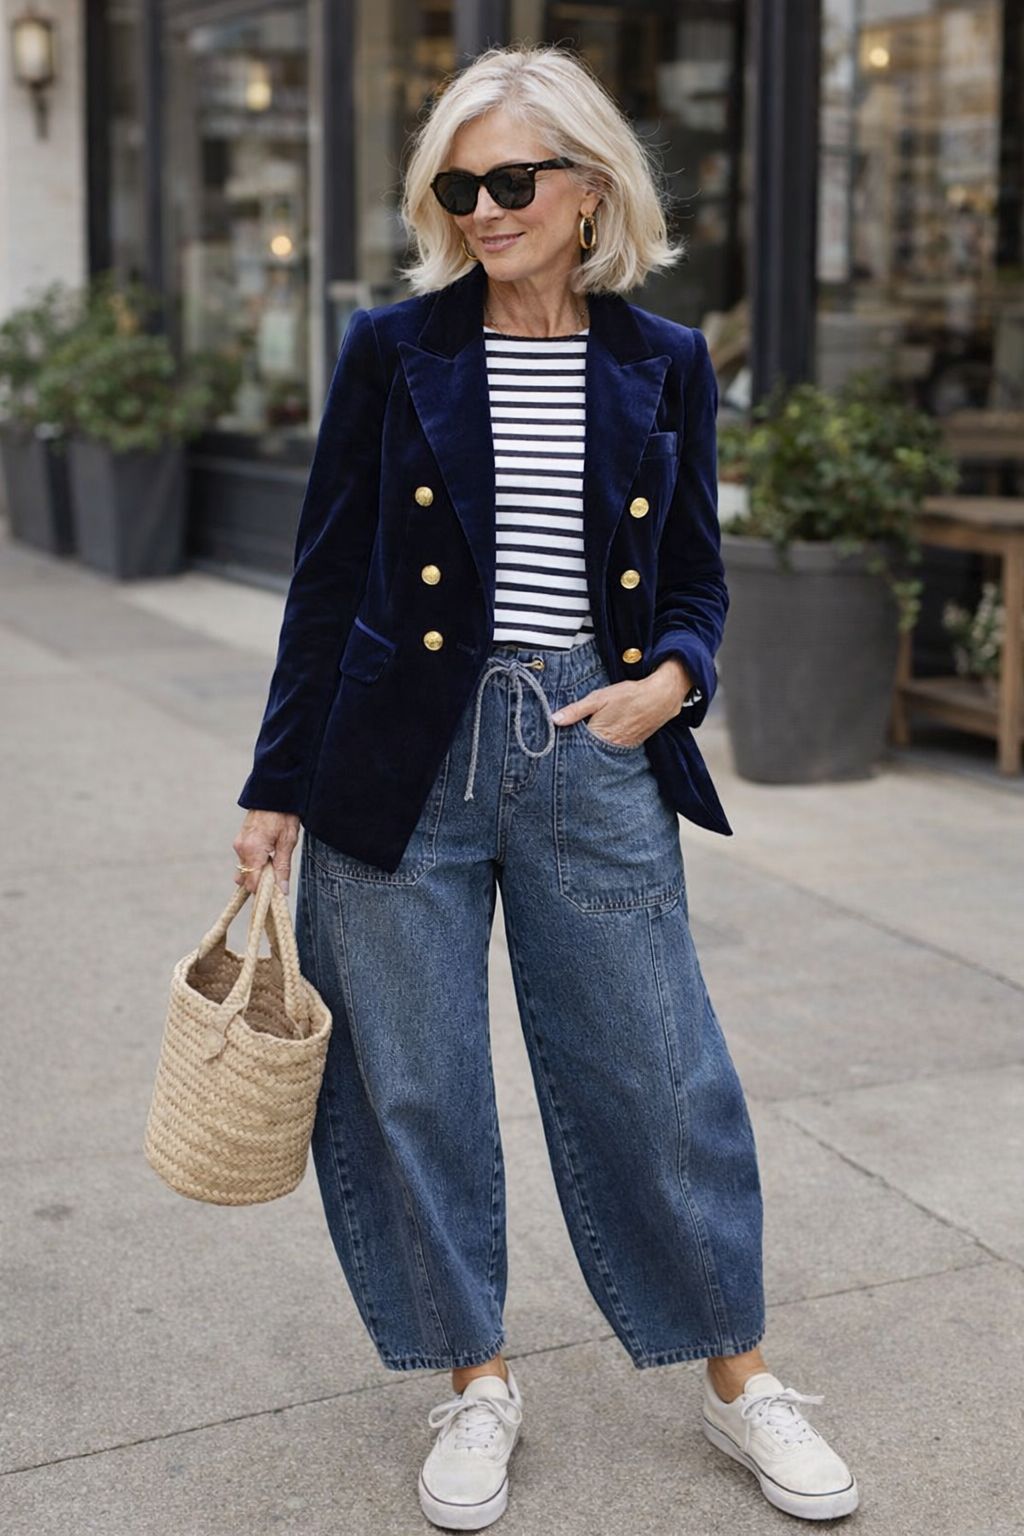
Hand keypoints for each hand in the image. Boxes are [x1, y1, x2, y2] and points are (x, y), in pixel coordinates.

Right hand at [233, 810, 299, 895]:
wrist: (274, 792)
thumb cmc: (283, 814)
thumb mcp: (288, 842)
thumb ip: (283, 868)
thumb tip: (282, 891)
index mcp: (253, 851)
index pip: (253, 884)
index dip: (265, 893)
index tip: (277, 895)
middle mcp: (241, 849)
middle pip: (246, 880)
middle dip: (261, 884)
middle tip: (279, 878)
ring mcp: (238, 845)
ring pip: (245, 871)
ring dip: (258, 874)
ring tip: (275, 864)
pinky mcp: (240, 841)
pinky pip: (244, 860)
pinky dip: (255, 864)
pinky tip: (269, 856)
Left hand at [549, 659, 693, 747]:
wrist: (660, 697)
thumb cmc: (629, 695)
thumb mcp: (598, 698)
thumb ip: (576, 711)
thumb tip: (555, 719)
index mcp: (599, 736)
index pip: (575, 747)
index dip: (566, 744)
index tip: (558, 741)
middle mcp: (610, 747)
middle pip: (588, 753)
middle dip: (579, 749)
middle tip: (569, 744)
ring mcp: (622, 749)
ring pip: (601, 753)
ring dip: (593, 748)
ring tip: (586, 742)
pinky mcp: (631, 746)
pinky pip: (614, 750)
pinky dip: (607, 746)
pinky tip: (604, 739)